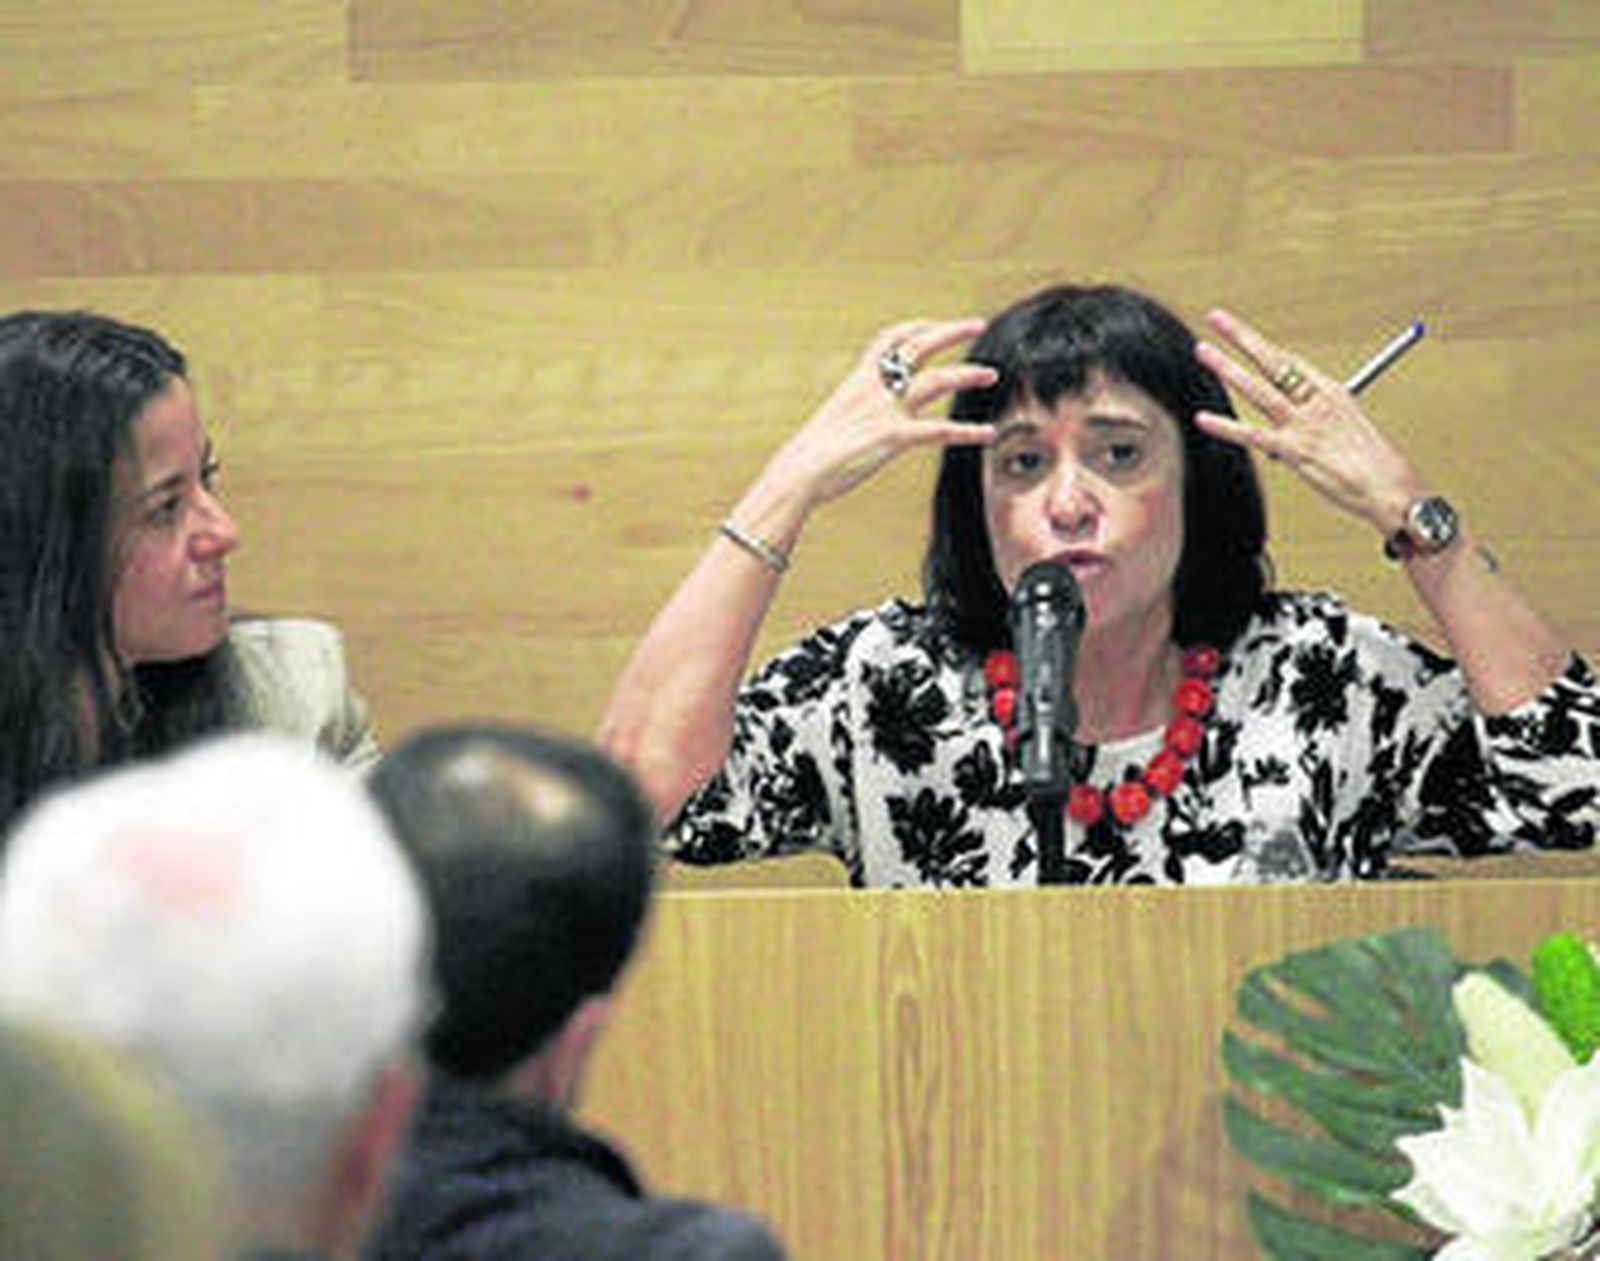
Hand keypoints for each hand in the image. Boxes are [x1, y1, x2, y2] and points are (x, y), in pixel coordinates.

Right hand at [763, 318, 999, 508]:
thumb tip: (861, 419)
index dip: (917, 326)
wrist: (799, 471)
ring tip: (991, 374)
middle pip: (919, 346)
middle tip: (977, 324)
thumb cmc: (811, 454)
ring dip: (967, 374)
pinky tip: (988, 433)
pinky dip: (967, 431)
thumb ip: (855, 412)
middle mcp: (875, 388)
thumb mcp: (834, 421)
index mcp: (858, 380)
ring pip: (937, 380)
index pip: (890, 338)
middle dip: (951, 331)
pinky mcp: (894, 437)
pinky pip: (939, 430)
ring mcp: (886, 411)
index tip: (937, 324)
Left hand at [1193, 309, 1421, 534]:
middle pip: (1273, 361)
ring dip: (1228, 368)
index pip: (1293, 363)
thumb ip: (1320, 425)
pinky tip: (1203, 419)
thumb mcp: (1349, 432)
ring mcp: (1303, 424)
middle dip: (1243, 337)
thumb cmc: (1374, 464)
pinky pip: (1253, 435)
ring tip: (1203, 351)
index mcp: (1333, 393)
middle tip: (1217, 317)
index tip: (1243, 335)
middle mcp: (1316, 402)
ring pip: (1258, 389)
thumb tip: (1301, 429)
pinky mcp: (1294, 450)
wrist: (1389, 487)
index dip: (1266, 349)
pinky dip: (1225, 427)